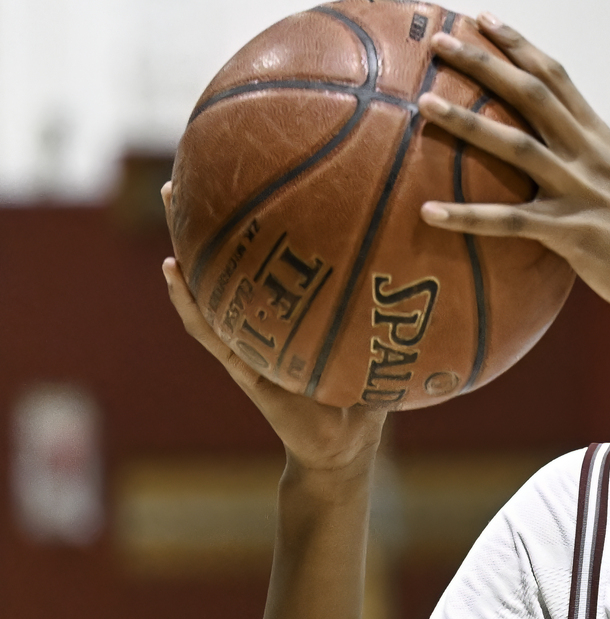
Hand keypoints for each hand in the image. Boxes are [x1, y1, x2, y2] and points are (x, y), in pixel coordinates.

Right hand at [162, 187, 386, 478]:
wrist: (346, 450)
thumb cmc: (363, 395)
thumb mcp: (380, 339)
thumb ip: (391, 303)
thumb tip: (430, 259)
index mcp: (290, 312)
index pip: (267, 258)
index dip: (255, 219)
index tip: (247, 172)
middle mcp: (262, 321)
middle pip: (229, 260)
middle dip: (210, 215)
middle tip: (192, 168)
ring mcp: (247, 342)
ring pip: (207, 285)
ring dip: (188, 241)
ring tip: (170, 201)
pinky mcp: (244, 369)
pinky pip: (210, 331)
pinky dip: (188, 302)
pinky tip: (173, 271)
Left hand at [416, 19, 609, 323]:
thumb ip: (587, 166)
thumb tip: (550, 163)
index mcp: (600, 138)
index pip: (556, 77)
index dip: (518, 45)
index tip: (482, 18)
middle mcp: (589, 154)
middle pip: (530, 93)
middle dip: (482, 62)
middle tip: (439, 39)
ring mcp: (580, 190)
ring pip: (515, 144)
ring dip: (466, 122)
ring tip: (423, 104)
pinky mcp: (572, 232)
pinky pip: (509, 221)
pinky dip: (466, 217)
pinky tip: (428, 213)